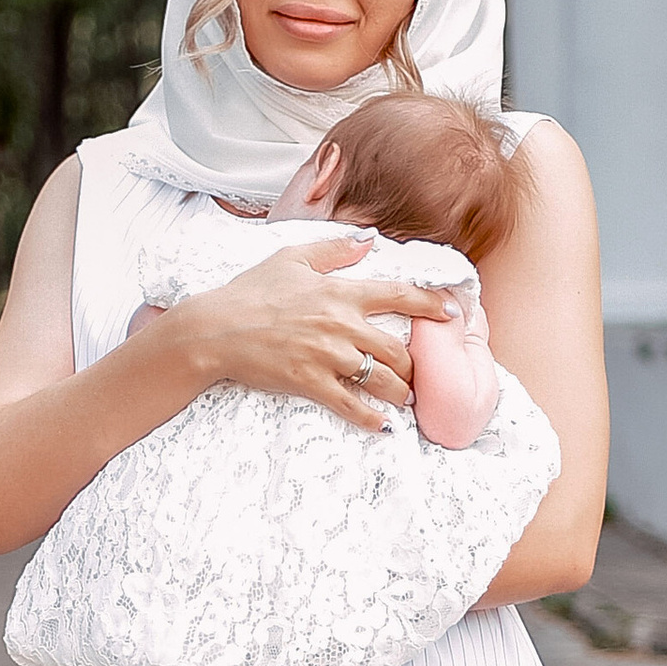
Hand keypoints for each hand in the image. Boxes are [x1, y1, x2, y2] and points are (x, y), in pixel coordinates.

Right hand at [175, 232, 458, 432]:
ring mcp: (326, 356)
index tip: (452, 312)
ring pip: (381, 378)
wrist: (214, 330)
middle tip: (419, 374)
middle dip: (415, 365)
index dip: (432, 304)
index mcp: (340, 292)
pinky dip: (371, 418)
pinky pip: (351, 404)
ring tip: (405, 398)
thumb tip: (368, 240)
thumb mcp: (290, 258)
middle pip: (397, 348)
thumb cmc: (249, 292)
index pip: (399, 295)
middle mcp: (340, 324)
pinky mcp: (309, 382)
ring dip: (400, 392)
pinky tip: (382, 425)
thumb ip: (333, 250)